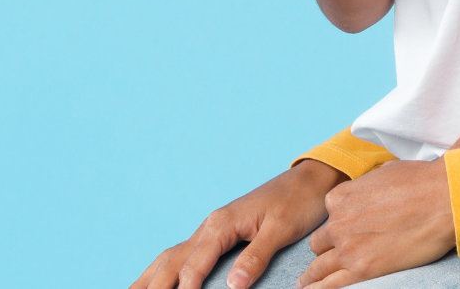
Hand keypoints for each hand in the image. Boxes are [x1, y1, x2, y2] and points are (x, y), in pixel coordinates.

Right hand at [130, 159, 346, 288]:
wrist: (309, 181)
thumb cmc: (298, 202)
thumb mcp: (281, 230)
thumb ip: (256, 256)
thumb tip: (233, 284)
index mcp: (221, 223)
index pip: (194, 263)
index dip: (185, 287)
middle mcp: (210, 226)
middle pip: (172, 260)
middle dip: (153, 285)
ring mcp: (211, 230)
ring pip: (171, 256)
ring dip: (150, 278)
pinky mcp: (218, 234)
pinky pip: (184, 254)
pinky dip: (166, 269)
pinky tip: (159, 281)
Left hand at [295, 160, 456, 287]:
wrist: (443, 198)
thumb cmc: (421, 182)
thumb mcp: (384, 172)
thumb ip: (366, 187)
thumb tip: (370, 190)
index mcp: (341, 197)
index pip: (328, 216)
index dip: (337, 224)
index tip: (344, 232)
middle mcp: (338, 222)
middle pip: (320, 243)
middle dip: (326, 249)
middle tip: (330, 258)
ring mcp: (347, 248)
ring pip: (318, 268)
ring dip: (312, 277)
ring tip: (305, 285)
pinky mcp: (362, 269)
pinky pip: (330, 286)